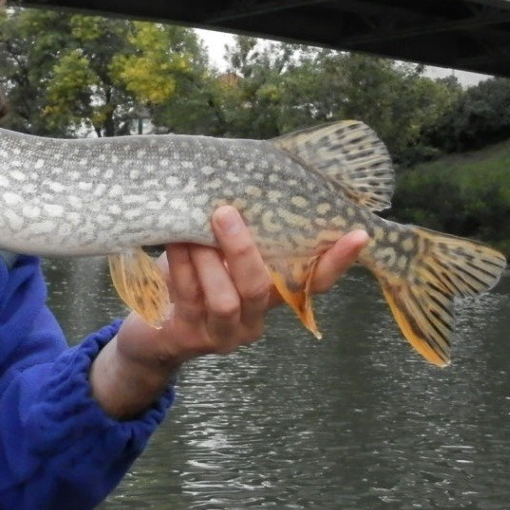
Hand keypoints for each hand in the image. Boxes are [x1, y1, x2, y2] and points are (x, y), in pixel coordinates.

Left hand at [89, 206, 367, 418]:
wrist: (150, 332)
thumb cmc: (191, 277)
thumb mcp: (220, 252)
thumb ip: (242, 228)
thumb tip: (251, 172)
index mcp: (272, 295)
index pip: (315, 283)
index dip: (337, 261)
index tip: (359, 233)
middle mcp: (254, 318)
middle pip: (262, 288)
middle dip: (243, 249)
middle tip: (225, 212)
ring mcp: (223, 332)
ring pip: (224, 297)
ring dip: (206, 259)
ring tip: (191, 231)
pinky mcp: (190, 337)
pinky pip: (189, 298)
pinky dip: (180, 266)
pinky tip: (173, 243)